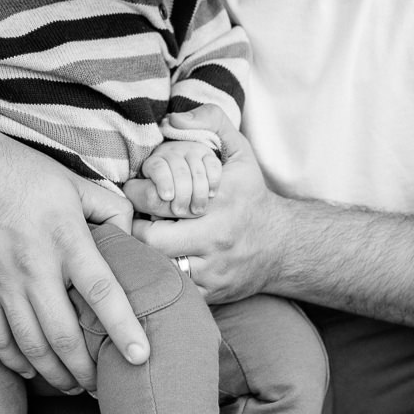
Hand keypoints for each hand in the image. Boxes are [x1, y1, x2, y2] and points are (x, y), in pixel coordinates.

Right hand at [0, 123, 148, 391]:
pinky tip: (35, 371)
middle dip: (87, 370)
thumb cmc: (25, 173)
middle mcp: (33, 268)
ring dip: (56, 375)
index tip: (141, 355)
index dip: (123, 327)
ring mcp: (3, 283)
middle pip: (64, 335)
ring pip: (31, 346)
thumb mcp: (76, 182)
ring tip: (77, 387)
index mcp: (65, 239)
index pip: (100, 291)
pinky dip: (17, 362)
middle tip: (108, 386)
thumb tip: (134, 242)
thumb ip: (112, 211)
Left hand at [125, 106, 285, 302]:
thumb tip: (171, 120)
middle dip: (133, 228)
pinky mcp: (212, 293)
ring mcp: (214, 268)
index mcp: (220, 198)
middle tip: (131, 218)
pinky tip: (156, 262)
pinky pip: (173, 290)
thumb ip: (210, 121)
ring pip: (158, 267)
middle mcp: (218, 235)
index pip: (159, 199)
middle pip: (151, 238)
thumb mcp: (239, 151)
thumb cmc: (250, 195)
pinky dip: (159, 277)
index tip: (133, 191)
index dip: (136, 195)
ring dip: (142, 254)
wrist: (283, 246)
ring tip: (139, 239)